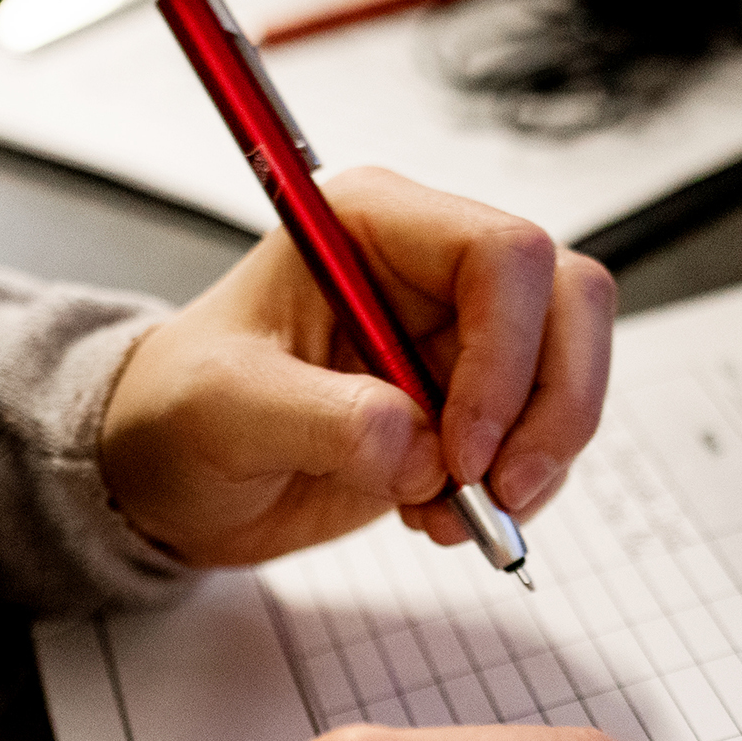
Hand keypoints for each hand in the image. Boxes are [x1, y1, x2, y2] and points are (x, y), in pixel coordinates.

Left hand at [99, 168, 614, 566]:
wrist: (171, 474)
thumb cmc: (177, 412)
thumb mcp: (223, 411)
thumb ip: (320, 421)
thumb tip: (419, 447)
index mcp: (372, 225)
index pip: (500, 255)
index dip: (505, 353)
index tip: (461, 448)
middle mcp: (430, 269)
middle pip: (567, 303)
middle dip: (551, 407)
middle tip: (501, 491)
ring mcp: (459, 336)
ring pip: (571, 371)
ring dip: (537, 458)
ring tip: (454, 515)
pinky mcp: (472, 402)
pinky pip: (544, 434)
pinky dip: (515, 489)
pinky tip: (438, 515)